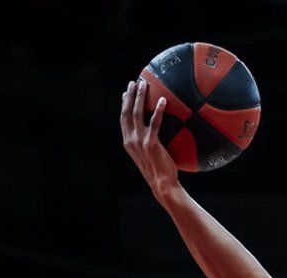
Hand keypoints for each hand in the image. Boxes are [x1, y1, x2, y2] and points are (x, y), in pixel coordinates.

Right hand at [119, 79, 180, 200]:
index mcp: (128, 143)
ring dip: (140, 97)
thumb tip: (154, 132)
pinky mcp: (151, 144)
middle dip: (129, 96)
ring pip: (137, 114)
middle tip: (134, 82)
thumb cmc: (159, 171)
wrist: (162, 185)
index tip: (125, 93)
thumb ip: (147, 142)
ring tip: (145, 85)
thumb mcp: (149, 155)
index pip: (123, 119)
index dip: (124, 105)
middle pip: (127, 113)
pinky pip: (155, 123)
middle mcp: (130, 140)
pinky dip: (158, 110)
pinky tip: (163, 100)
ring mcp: (139, 142)